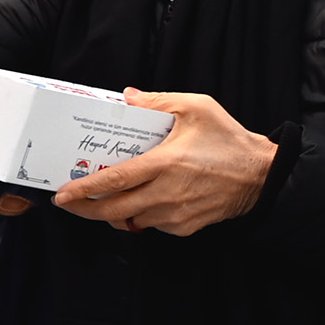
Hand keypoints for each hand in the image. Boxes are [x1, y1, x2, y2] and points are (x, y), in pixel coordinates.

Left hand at [47, 88, 275, 235]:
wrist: (262, 176)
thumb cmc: (229, 140)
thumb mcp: (198, 108)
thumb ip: (159, 101)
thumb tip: (127, 97)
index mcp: (165, 163)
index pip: (114, 181)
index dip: (84, 190)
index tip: (62, 194)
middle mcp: (166, 193)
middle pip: (113, 210)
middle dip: (85, 210)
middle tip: (68, 204)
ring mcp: (175, 214)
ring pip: (130, 220)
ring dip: (112, 212)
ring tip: (102, 200)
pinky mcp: (186, 227)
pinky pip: (152, 225)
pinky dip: (140, 215)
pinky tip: (139, 201)